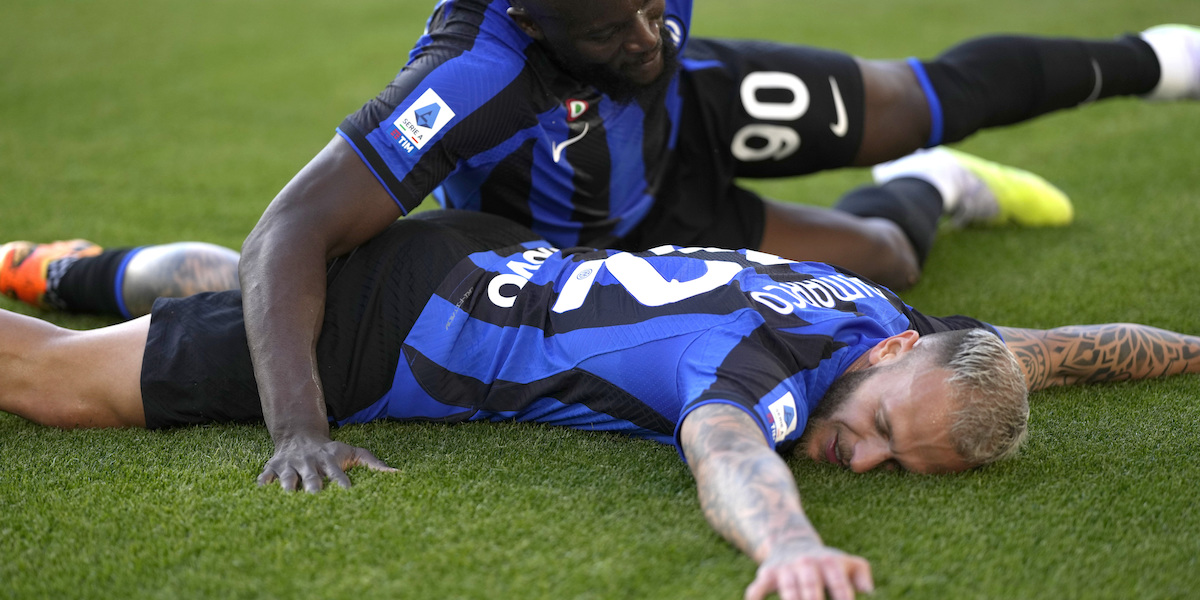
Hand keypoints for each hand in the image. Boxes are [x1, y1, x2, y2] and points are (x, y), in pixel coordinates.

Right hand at [257, 434, 397, 492]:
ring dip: (289, 484)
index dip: (342, 482)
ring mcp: (291, 464)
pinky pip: (267, 474)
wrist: (300, 435)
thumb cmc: (330, 451)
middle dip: (314, 485)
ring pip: (289, 476)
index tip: (348, 492)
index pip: (337, 473)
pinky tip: (262, 488)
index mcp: (329, 461)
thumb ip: (373, 463)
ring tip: (289, 493)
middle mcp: (310, 463)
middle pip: (312, 476)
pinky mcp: (274, 467)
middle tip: (316, 495)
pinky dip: (264, 480)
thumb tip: (398, 474)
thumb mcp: (352, 452)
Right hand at [744, 542, 873, 599]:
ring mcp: (785, 569)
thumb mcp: (847, 563)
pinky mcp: (766, 575)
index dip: (844, 599)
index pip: (840, 584)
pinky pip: (757, 589)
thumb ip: (861, 574)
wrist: (790, 542)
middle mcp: (806, 564)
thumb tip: (869, 590)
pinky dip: (755, 598)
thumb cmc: (826, 564)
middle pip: (811, 587)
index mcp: (829, 563)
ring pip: (788, 590)